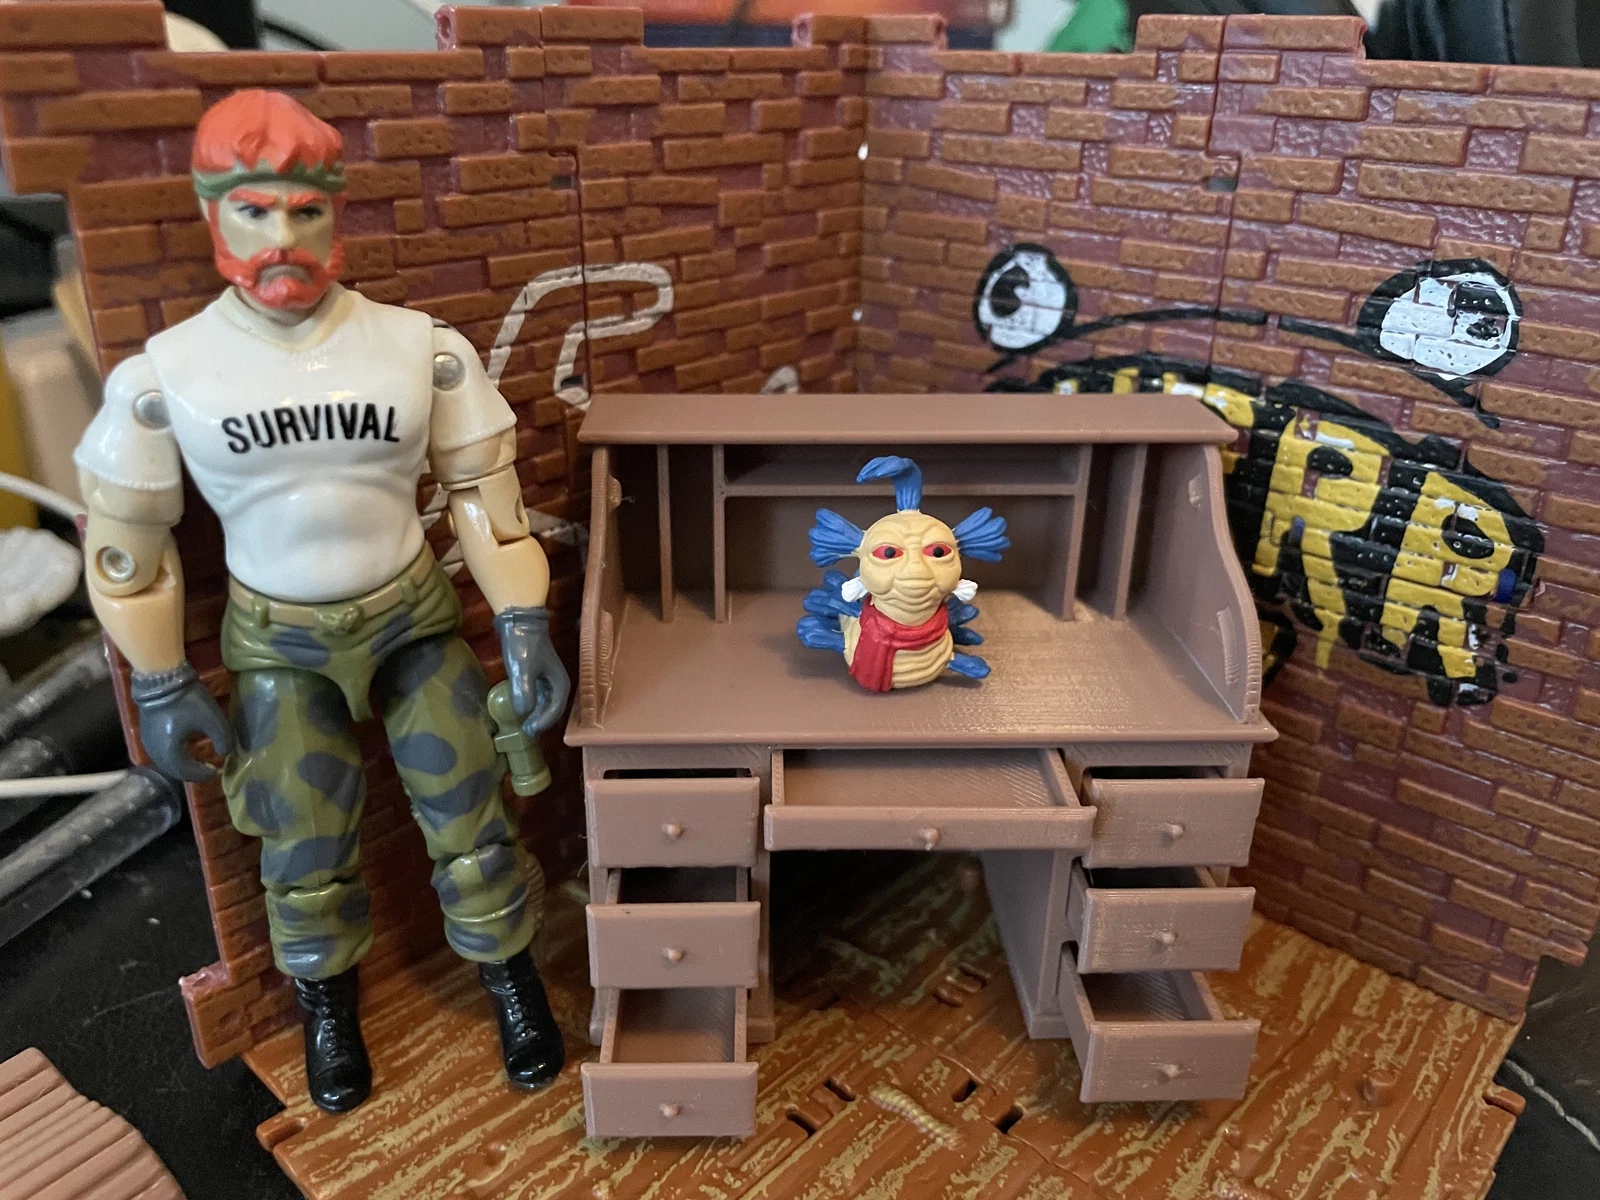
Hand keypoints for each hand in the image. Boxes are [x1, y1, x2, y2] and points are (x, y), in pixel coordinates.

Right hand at [129, 662, 232, 782]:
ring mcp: (147, 741)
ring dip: (182, 764)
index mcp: (169, 752)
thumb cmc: (187, 700)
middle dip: (191, 772)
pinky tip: (183, 749)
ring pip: (166, 761)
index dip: (202, 774)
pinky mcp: (146, 732)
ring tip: (197, 761)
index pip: (186, 772)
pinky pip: (160, 751)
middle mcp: (154, 751)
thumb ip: (223, 739)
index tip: (215, 771)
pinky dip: (173, 755)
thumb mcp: (212, 719)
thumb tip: (224, 753)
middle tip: (207, 769)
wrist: (161, 678)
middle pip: (174, 770)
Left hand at [494, 606, 570, 736]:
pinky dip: (533, 705)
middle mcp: (558, 683)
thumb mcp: (522, 670)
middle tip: (526, 732)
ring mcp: (549, 679)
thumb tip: (524, 713)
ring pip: (546, 704)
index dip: (543, 723)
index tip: (528, 730)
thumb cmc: (524, 645)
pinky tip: (522, 709)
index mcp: (560, 683)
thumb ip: (524, 692)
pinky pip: (539, 696)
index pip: (555, 710)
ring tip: (524, 725)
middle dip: (540, 722)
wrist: (520, 621)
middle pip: (552, 709)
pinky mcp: (539, 675)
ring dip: (537, 715)